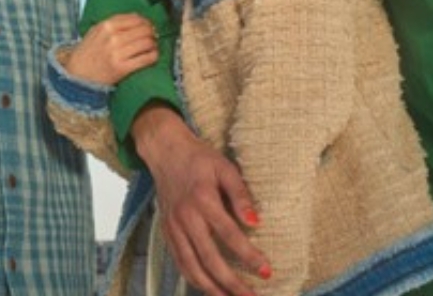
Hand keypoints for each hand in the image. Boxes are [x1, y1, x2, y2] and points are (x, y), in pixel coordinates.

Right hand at [63, 13, 157, 84]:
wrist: (78, 73)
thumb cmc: (89, 50)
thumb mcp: (96, 30)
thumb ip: (114, 22)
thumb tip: (137, 17)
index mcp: (106, 26)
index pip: (135, 18)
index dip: (146, 21)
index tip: (148, 25)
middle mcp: (113, 38)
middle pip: (143, 30)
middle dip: (152, 32)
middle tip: (153, 36)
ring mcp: (118, 53)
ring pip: (147, 43)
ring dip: (154, 44)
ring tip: (153, 46)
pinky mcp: (123, 68)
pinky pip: (146, 59)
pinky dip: (153, 56)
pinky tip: (153, 56)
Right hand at [133, 105, 270, 295]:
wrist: (165, 150)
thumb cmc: (199, 158)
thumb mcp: (224, 168)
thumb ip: (240, 195)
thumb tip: (255, 223)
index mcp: (203, 200)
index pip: (229, 235)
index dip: (249, 256)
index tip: (267, 272)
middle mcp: (186, 217)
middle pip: (210, 259)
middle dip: (232, 283)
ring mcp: (173, 226)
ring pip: (191, 266)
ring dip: (211, 288)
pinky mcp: (166, 231)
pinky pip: (179, 261)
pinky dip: (193, 279)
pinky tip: (208, 288)